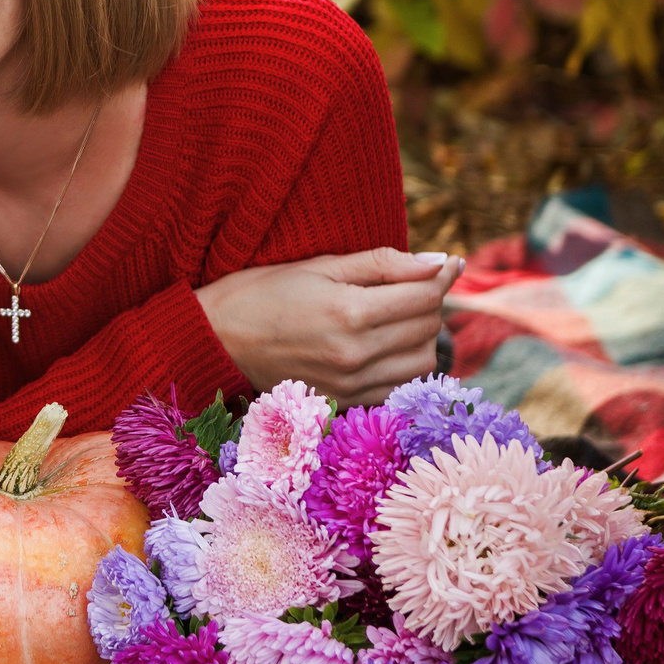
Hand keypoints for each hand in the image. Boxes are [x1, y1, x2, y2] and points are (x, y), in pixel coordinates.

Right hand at [194, 249, 462, 407]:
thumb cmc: (263, 292)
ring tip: (400, 315)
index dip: (443, 275)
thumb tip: (437, 262)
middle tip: (413, 284)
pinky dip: (405, 364)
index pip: (425, 296)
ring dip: (422, 336)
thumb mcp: (319, 265)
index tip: (447, 262)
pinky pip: (399, 386)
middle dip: (430, 301)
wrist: (216, 339)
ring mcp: (351, 384)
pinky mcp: (345, 401)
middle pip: (429, 328)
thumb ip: (382, 263)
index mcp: (349, 312)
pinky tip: (386, 345)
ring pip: (423, 362)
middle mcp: (355, 354)